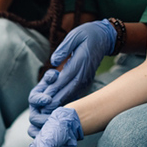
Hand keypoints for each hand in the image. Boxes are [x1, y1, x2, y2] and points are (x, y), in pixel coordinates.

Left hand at [27, 20, 116, 135]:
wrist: (104, 38)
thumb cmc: (87, 34)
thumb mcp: (75, 36)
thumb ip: (64, 48)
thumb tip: (53, 61)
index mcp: (79, 64)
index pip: (63, 80)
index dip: (53, 91)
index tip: (42, 99)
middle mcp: (83, 74)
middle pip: (67, 92)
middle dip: (54, 102)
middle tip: (42, 111)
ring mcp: (86, 79)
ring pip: (72, 96)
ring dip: (60, 104)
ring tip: (47, 112)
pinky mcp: (86, 81)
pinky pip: (76, 94)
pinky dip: (67, 101)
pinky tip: (58, 107)